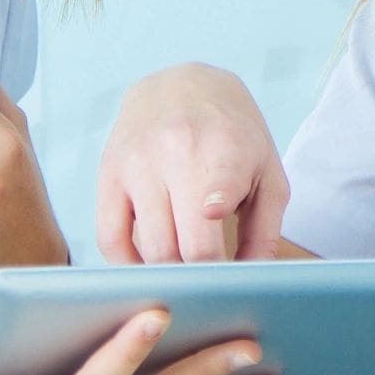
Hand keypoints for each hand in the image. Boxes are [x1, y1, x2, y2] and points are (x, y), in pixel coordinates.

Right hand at [97, 64, 287, 262]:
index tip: (223, 281)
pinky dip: (127, 267)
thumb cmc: (233, 135)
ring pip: (148, 249)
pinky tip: (149, 269)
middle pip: (180, 250)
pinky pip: (108, 238)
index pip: (210, 223)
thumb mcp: (267, 172)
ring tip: (190, 281)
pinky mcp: (108, 173)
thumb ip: (265, 230)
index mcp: (223, 150)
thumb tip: (249, 280)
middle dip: (200, 281)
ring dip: (171, 275)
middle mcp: (174, 153)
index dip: (216, 263)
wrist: (181, 83)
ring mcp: (135, 163)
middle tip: (216, 291)